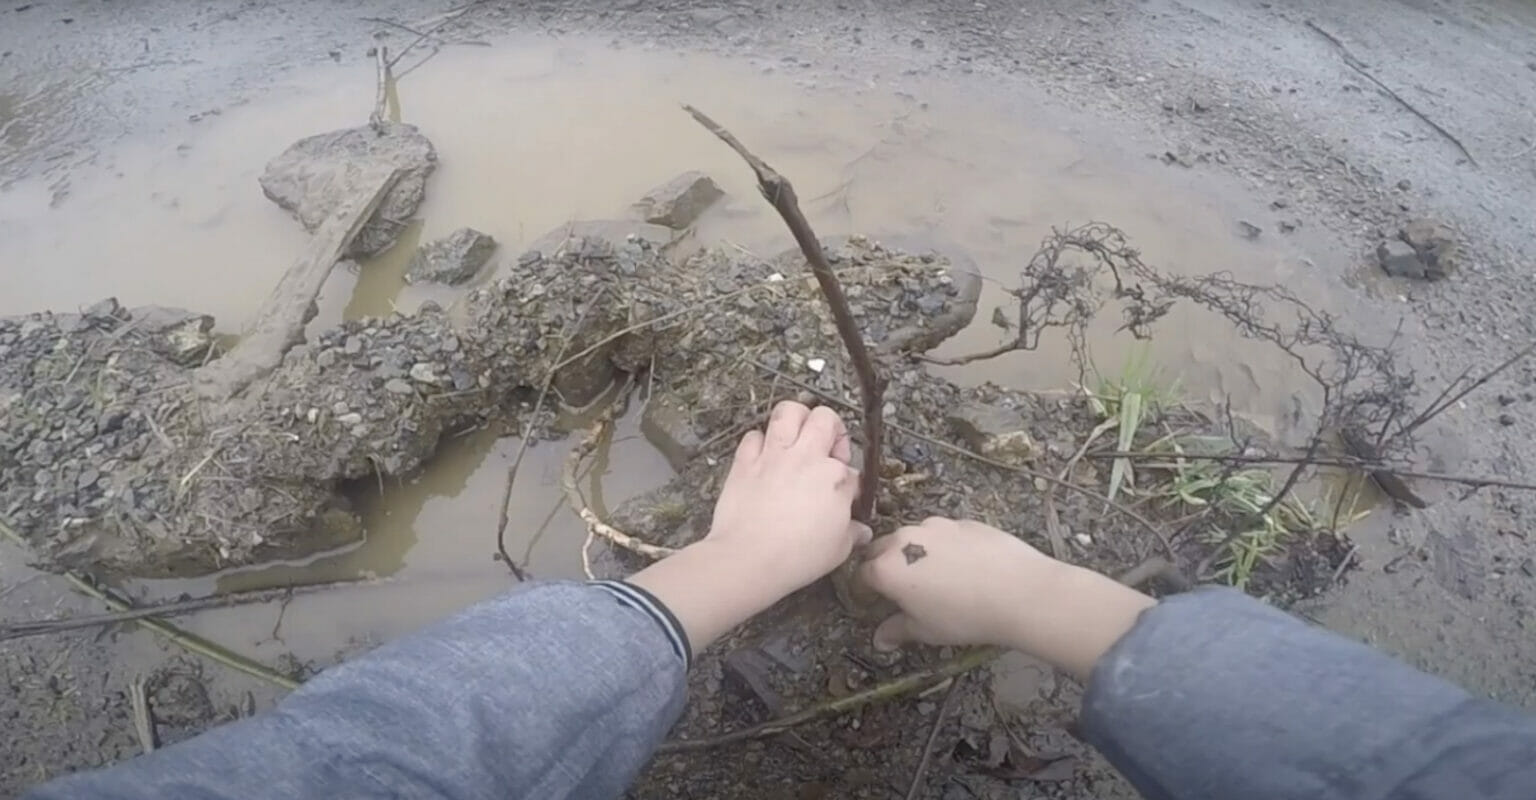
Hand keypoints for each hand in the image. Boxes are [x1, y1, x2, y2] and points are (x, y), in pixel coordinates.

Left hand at [628, 401, 871, 650]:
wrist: (750, 557)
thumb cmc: (799, 556)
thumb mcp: (838, 549)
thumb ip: (852, 533)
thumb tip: (862, 531)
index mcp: (835, 478)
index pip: (852, 469)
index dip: (850, 482)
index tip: (844, 497)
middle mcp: (806, 457)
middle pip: (825, 418)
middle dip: (832, 429)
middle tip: (827, 452)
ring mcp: (773, 456)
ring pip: (788, 411)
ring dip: (797, 419)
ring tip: (798, 438)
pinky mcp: (745, 462)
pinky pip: (753, 435)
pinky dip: (760, 442)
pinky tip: (765, 458)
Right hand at [858, 518, 1056, 650]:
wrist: (1019, 591)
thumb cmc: (964, 616)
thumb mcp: (927, 630)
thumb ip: (898, 630)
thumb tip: (880, 640)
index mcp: (887, 568)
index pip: (860, 576)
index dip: (863, 592)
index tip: (872, 604)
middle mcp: (905, 539)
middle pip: (880, 549)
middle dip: (882, 567)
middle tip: (898, 590)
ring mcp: (936, 526)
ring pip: (912, 537)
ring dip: (912, 553)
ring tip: (933, 577)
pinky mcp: (963, 521)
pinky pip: (943, 533)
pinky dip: (942, 547)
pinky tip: (963, 566)